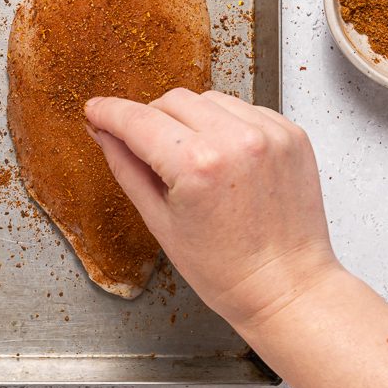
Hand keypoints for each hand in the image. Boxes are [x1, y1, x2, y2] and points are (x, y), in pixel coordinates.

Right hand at [84, 89, 340, 330]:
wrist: (288, 288)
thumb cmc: (227, 271)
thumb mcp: (160, 222)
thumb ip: (127, 168)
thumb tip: (104, 133)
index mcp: (197, 166)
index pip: (138, 120)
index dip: (110, 112)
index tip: (96, 109)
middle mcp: (236, 140)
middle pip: (172, 100)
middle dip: (151, 119)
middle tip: (148, 150)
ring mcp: (269, 134)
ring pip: (208, 99)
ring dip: (190, 120)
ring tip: (194, 161)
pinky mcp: (291, 134)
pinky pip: (243, 110)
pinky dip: (226, 126)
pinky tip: (225, 161)